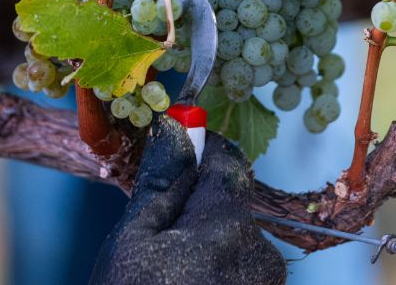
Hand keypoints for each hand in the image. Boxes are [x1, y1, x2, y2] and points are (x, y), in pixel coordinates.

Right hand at [91, 117, 285, 284]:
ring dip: (207, 243)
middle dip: (197, 209)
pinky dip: (217, 270)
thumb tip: (180, 126)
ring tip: (169, 275)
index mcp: (228, 225)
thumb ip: (164, 178)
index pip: (228, 161)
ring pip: (236, 238)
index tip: (179, 153)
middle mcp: (262, 253)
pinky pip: (242, 269)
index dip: (202, 152)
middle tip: (157, 240)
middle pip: (230, 204)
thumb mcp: (133, 240)